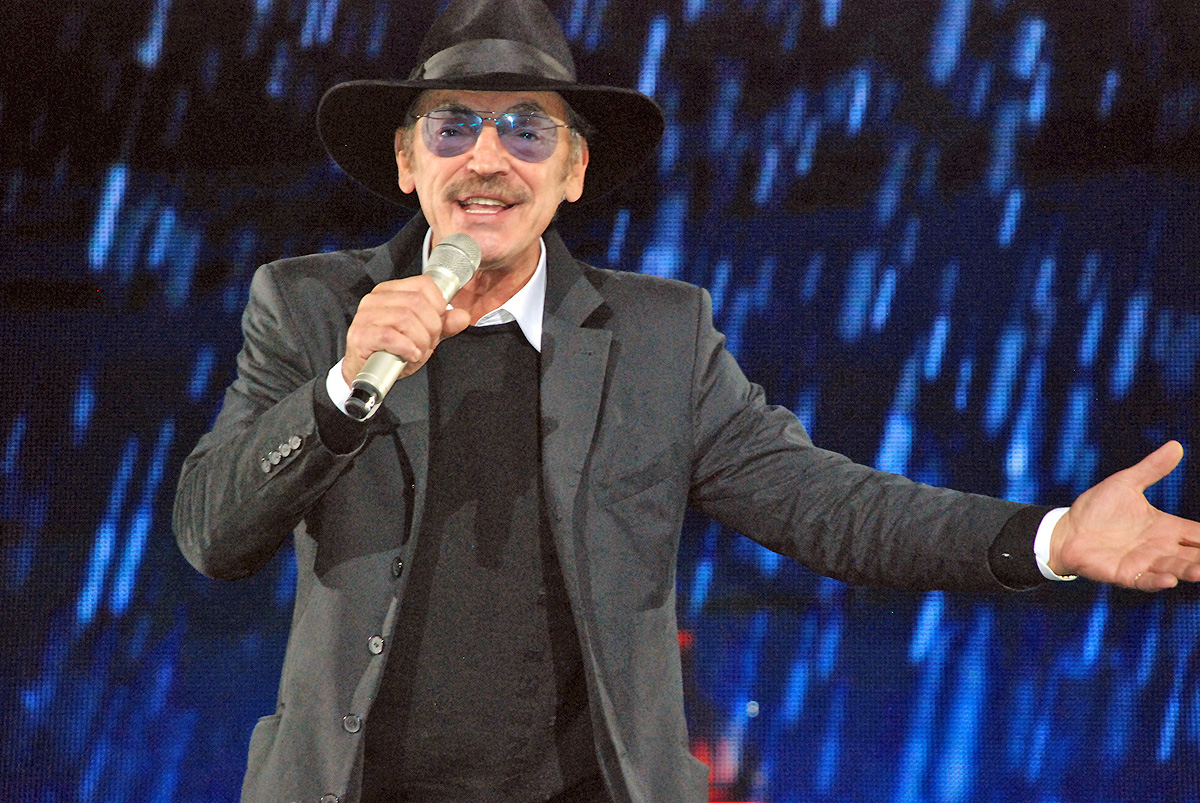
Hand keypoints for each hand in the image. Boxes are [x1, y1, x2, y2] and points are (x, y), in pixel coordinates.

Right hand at [342, 275, 470, 384]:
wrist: (366, 371)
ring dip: (420, 340)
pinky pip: (389, 336)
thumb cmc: (392, 350)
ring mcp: (366, 315)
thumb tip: (462, 316)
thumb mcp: (423, 335)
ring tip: (418, 351)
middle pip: (417, 302)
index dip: (438, 305)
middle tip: (428, 344)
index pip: (424, 284)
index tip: (437, 323)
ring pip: (405, 318)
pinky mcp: (360, 334)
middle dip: (431, 328)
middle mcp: (377, 299)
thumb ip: (444, 325)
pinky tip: (410, 355)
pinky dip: (406, 348)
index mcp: (392, 291)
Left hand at [1050, 441, 1199, 589]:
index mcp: (1165, 527)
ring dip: (1189, 570)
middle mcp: (1160, 548)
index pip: (1199, 534)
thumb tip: (1176, 445)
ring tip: (1199, 571)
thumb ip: (1152, 469)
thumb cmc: (1097, 508)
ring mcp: (1145, 563)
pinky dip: (1158, 581)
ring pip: (1175, 568)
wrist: (1066, 529)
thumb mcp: (1126, 484)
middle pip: (1194, 555)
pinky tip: (1170, 580)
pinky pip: (1146, 580)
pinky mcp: (1126, 574)